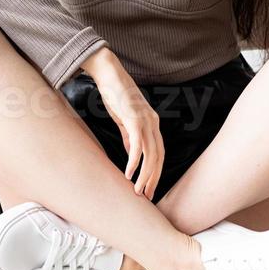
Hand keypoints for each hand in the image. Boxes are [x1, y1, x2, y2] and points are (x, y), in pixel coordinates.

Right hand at [92, 62, 164, 199]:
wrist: (109, 73)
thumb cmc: (116, 94)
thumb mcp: (124, 119)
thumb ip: (130, 136)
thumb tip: (133, 154)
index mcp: (152, 123)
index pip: (159, 153)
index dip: (156, 172)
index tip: (149, 187)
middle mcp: (153, 122)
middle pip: (158, 157)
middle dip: (153, 179)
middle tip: (146, 196)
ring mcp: (145, 120)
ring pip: (150, 154)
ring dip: (144, 175)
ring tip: (137, 190)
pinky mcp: (134, 118)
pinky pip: (138, 145)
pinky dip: (134, 162)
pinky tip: (129, 173)